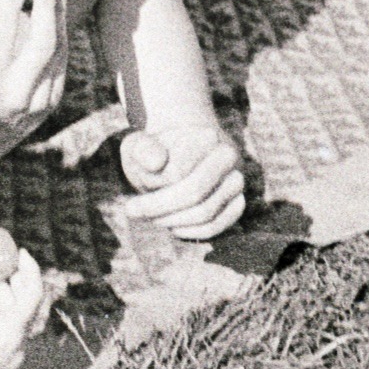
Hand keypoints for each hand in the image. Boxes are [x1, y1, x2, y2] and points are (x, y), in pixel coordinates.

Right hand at [0, 0, 67, 144]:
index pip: (3, 36)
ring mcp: (39, 103)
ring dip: (60, 16)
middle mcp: (17, 97)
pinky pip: (61, 63)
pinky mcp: (52, 103)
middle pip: (43, 44)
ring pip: (59, 52)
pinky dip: (60, 35)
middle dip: (48, 7)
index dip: (11, 3)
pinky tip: (57, 14)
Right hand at [0, 247, 43, 368]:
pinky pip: (3, 333)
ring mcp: (6, 360)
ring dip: (0, 297)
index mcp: (10, 334)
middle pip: (26, 307)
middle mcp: (15, 348)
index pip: (33, 294)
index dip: (30, 269)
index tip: (20, 252)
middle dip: (12, 281)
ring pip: (14, 320)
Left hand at [120, 124, 245, 238]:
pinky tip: (172, 226)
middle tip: (133, 211)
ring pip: (206, 213)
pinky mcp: (237, 203)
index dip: (150, 187)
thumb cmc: (154, 152)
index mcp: (205, 136)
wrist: (177, 154)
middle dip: (159, 208)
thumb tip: (157, 163)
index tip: (131, 195)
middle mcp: (228, 157)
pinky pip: (217, 226)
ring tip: (152, 217)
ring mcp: (236, 181)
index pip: (176, 172)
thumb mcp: (139, 145)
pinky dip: (191, 232)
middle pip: (194, 193)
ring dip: (173, 221)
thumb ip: (143, 150)